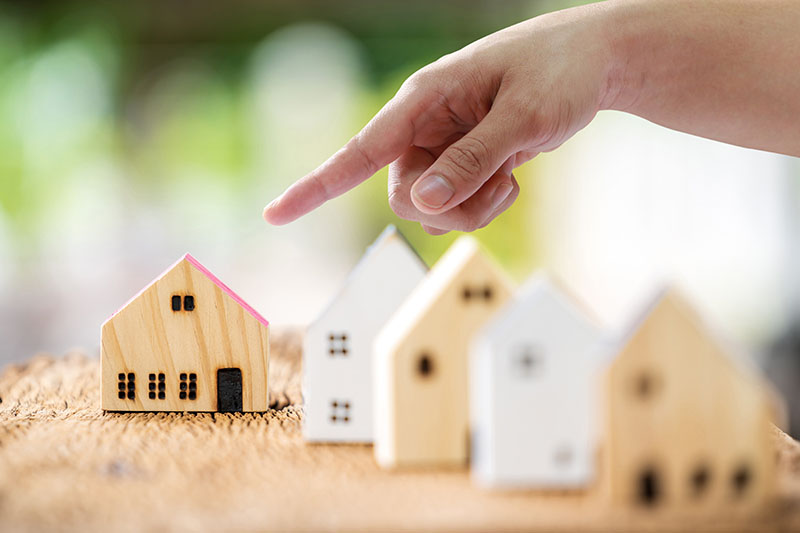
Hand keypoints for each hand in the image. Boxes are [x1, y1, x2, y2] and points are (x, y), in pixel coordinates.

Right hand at [263, 3, 618, 233]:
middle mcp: (423, 125)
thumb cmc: (559, 73)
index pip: (359, 150)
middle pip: (405, 195)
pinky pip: (455, 205)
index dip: (316, 185)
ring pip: (431, 207)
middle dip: (450, 205)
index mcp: (424, 100)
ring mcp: (442, 146)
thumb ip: (473, 159)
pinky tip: (510, 175)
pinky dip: (483, 203)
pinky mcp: (461, 161)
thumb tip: (425, 204)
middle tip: (500, 184)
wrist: (594, 63)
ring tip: (510, 174)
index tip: (274, 214)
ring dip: (472, 206)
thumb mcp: (524, 115)